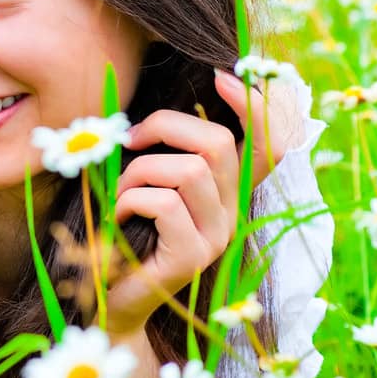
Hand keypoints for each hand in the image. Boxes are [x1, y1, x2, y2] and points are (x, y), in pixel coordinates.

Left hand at [104, 69, 285, 333]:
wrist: (108, 300)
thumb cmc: (118, 234)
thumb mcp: (140, 184)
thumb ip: (158, 153)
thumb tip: (145, 116)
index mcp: (225, 193)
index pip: (268, 144)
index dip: (256, 107)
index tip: (223, 78)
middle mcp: (231, 213)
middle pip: (219, 144)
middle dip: (166, 126)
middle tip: (130, 141)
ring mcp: (216, 237)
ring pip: (189, 171)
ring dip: (140, 170)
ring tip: (122, 192)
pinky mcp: (193, 256)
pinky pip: (165, 203)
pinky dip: (132, 197)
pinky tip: (120, 214)